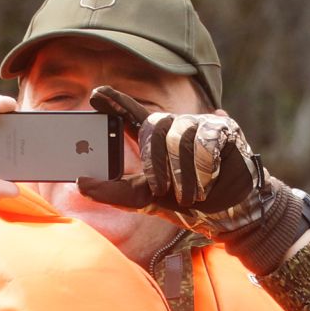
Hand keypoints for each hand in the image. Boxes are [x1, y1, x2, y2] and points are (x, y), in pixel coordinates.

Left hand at [77, 87, 309, 272]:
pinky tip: (209, 181)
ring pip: (180, 135)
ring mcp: (201, 124)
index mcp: (156, 140)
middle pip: (155, 125)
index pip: (132, 114)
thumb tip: (79, 182)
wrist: (229, 215)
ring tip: (191, 195)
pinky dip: (203, 169)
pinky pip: (205, 141)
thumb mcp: (146, 200)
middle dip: (156, 162)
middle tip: (162, 190)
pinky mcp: (224, 130)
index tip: (96, 95)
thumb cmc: (188, 204)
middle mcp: (176, 126)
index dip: (115, 102)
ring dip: (183, 173)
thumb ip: (113, 192)